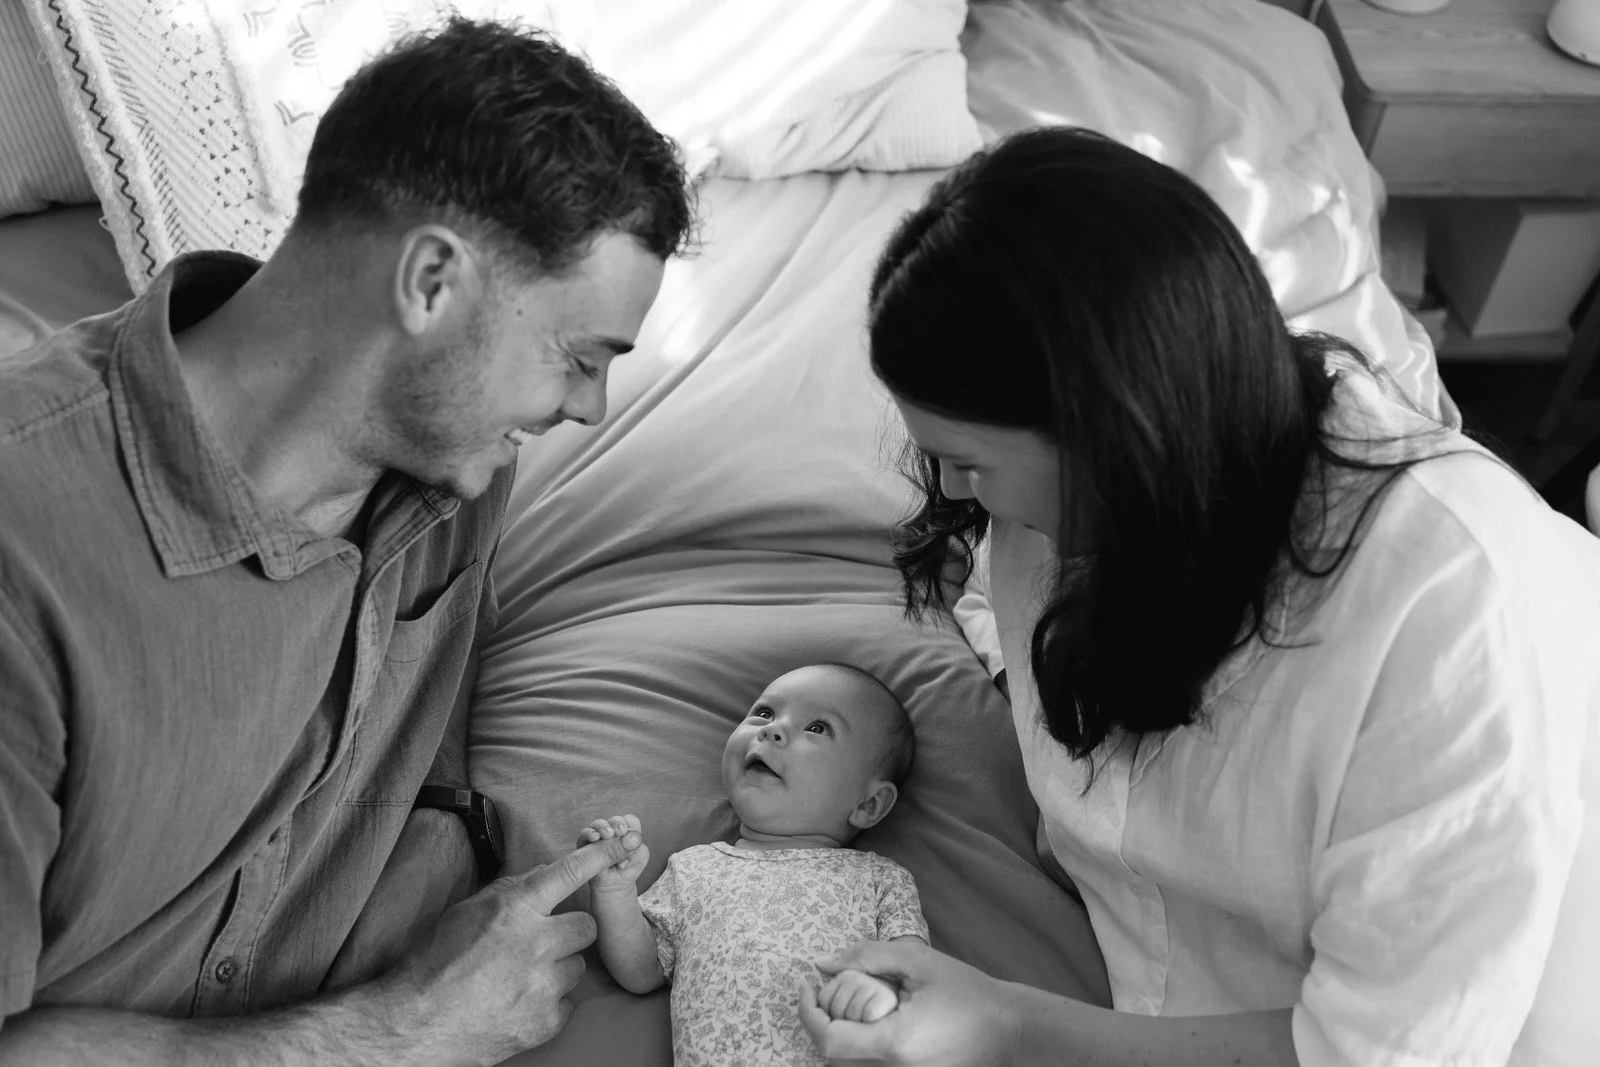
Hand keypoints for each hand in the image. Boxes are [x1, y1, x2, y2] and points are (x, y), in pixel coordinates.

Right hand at [374, 831, 640, 1064]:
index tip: (619, 845)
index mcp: (516, 909)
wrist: (416, 1023)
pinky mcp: (545, 1021)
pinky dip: (550, 1003)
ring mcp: (544, 985)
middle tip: (543, 943)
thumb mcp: (468, 911)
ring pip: (578, 966)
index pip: (569, 873)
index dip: (599, 856)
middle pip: (587, 926)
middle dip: (569, 931)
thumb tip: (546, 875)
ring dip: (559, 969)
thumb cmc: (435, 961)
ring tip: (522, 978)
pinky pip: (568, 1003)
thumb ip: (511, 891)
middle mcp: (537, 943)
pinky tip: (520, 1002)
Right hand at [577, 814, 648, 891]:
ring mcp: (599, 838)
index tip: (629, 831)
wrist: (614, 887)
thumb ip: (638, 848)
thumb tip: (629, 838)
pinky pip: (584, 836)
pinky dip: (589, 833)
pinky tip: (594, 837)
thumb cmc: (627, 871)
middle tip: (620, 830)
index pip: (630, 821)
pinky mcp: (585, 845)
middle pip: (614, 821)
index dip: (630, 824)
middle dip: (617, 823)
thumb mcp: (639, 859)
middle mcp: (613, 833)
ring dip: (603, 827)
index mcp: (628, 833)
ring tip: (607, 834)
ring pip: (598, 825)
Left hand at [798, 941, 1018, 1065]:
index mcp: (895, 1042)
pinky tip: (870, 1017)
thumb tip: (823, 964)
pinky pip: (868, 1065)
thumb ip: (866, 957)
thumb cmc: (968, 991)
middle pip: (832, 1055)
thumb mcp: (918, 962)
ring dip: (837, 1032)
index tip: (806, 985)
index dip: (808, 1012)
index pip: (829, 1040)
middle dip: (821, 1020)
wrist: (1009, 1029)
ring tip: (850, 1001)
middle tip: (828, 989)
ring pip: (847, 1063)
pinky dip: (857, 1042)